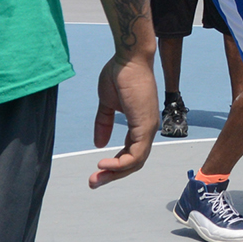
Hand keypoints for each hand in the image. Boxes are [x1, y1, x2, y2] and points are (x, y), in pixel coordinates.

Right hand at [89, 53, 157, 187]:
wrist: (129, 58)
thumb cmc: (120, 75)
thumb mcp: (107, 104)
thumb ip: (104, 123)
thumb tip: (99, 144)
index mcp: (139, 125)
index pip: (130, 153)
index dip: (115, 164)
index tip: (97, 170)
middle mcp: (147, 130)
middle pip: (134, 163)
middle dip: (113, 175)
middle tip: (93, 182)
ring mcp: (149, 128)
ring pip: (135, 162)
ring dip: (115, 173)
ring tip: (96, 177)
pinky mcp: (145, 125)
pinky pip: (136, 154)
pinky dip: (121, 163)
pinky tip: (103, 163)